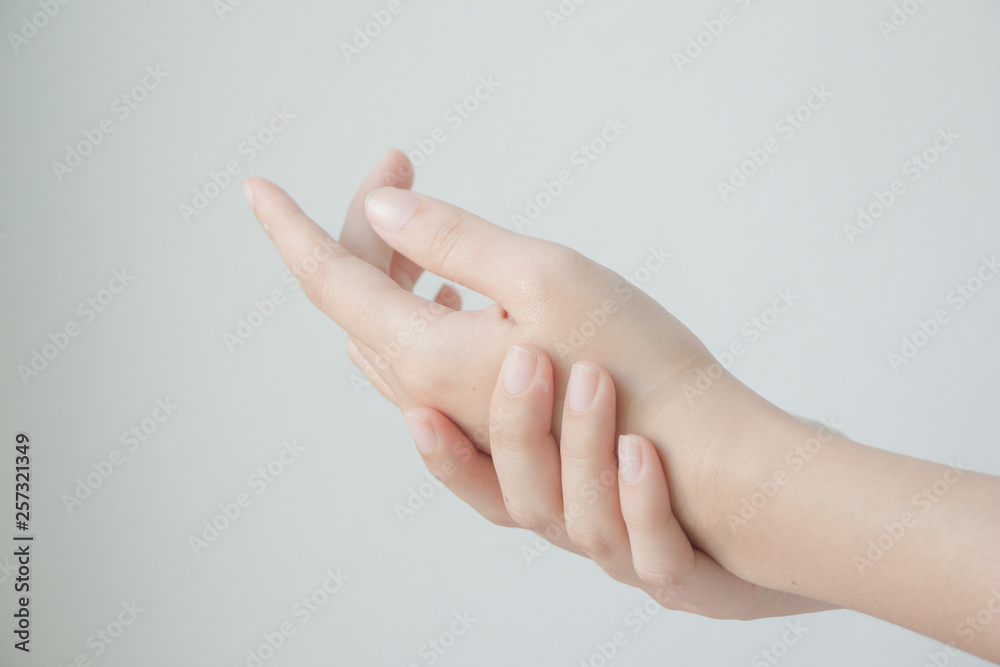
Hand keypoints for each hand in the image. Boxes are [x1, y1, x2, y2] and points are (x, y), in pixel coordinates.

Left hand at [242, 154, 774, 566]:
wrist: (698, 465)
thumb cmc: (638, 369)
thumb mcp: (545, 278)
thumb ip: (453, 242)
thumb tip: (379, 211)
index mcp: (428, 358)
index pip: (330, 282)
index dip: (289, 228)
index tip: (255, 187)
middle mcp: (428, 399)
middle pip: (358, 303)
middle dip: (366, 230)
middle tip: (402, 168)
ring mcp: (454, 421)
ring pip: (387, 336)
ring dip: (392, 271)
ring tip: (419, 220)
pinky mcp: (484, 429)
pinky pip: (421, 368)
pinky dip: (420, 316)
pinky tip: (450, 297)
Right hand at [403, 345, 831, 618]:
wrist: (773, 493)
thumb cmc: (674, 417)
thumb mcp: (594, 371)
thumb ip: (521, 340)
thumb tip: (459, 297)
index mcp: (547, 479)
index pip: (475, 470)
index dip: (442, 446)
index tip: (419, 402)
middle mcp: (578, 520)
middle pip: (521, 500)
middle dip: (516, 430)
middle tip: (525, 360)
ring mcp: (631, 552)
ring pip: (586, 525)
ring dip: (584, 451)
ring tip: (595, 380)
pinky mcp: (689, 577)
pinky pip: (657, 557)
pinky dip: (644, 505)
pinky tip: (644, 453)